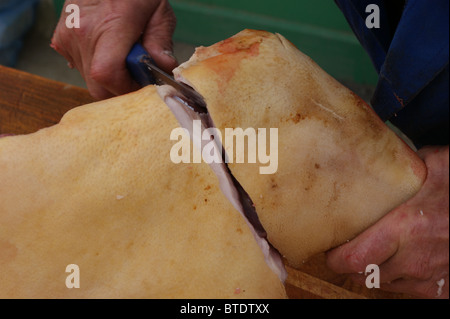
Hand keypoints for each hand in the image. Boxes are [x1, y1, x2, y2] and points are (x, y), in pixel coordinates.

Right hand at [51, 0, 177, 99]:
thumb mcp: (158, 10)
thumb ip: (161, 41)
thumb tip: (164, 67)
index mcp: (110, 24)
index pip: (107, 74)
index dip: (126, 87)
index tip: (141, 83)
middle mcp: (82, 32)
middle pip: (97, 85)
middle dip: (119, 87)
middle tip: (136, 73)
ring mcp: (68, 36)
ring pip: (89, 79)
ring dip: (109, 76)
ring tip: (123, 55)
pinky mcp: (60, 38)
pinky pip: (79, 66)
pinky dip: (96, 66)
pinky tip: (108, 50)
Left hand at [326, 145, 448, 298]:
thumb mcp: (436, 165)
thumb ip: (399, 166)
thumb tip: (371, 155)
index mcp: (403, 226)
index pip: (350, 258)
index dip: (334, 255)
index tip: (331, 244)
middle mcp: (413, 258)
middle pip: (361, 274)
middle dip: (349, 263)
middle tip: (347, 248)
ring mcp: (428, 277)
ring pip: (383, 282)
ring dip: (374, 268)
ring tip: (376, 249)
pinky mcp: (442, 289)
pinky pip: (407, 290)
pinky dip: (399, 277)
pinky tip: (403, 259)